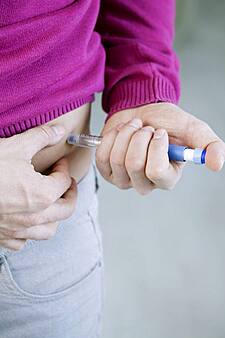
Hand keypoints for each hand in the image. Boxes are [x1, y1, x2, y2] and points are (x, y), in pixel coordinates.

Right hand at [0, 125, 77, 250]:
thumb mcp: (16, 146)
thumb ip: (41, 137)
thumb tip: (59, 131)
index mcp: (43, 195)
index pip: (64, 182)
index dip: (64, 169)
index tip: (60, 163)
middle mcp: (34, 217)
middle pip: (66, 210)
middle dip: (70, 194)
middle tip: (66, 184)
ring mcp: (18, 230)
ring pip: (48, 230)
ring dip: (54, 217)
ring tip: (51, 203)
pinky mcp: (2, 236)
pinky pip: (23, 241)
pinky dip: (29, 231)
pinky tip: (26, 218)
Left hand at [96, 102, 224, 194]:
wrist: (142, 109)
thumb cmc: (167, 121)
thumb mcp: (193, 129)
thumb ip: (210, 145)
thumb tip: (218, 163)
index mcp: (168, 177)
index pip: (157, 172)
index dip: (156, 147)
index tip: (160, 132)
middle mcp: (145, 183)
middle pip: (134, 165)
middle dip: (139, 137)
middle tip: (146, 128)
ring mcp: (124, 179)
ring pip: (117, 159)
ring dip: (126, 134)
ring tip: (135, 128)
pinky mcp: (107, 171)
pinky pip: (103, 155)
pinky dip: (112, 137)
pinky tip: (121, 133)